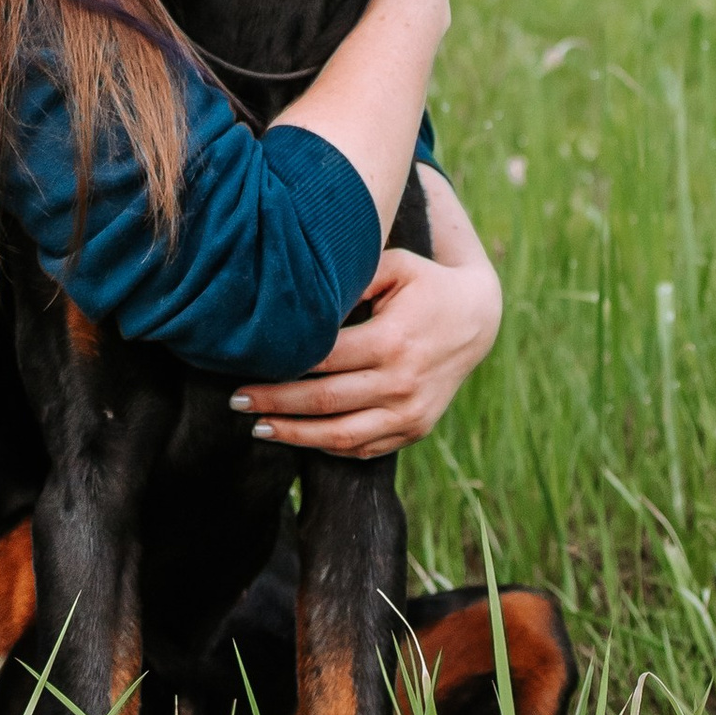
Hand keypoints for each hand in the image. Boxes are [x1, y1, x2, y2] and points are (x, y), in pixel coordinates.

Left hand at [231, 232, 500, 460]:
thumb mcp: (394, 267)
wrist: (479, 319)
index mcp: (391, 341)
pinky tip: (299, 436)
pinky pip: (364, 448)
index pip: (321, 362)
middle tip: (236, 402)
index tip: (241, 373)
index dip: (278, 371)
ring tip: (259, 429)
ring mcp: (410, 413)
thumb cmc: (425, 285)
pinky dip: (328, 447)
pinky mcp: (415, 429)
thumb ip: (351, 278)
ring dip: (295, 436)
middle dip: (274, 404)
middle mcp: (401, 383)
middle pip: (323, 402)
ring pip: (341, 436)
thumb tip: (299, 296)